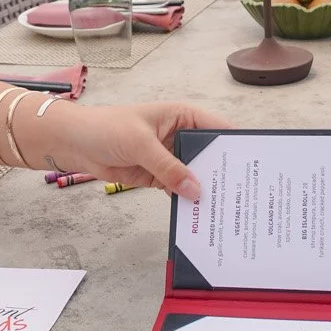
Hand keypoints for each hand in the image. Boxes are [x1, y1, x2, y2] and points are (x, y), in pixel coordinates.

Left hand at [39, 102, 233, 200]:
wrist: (76, 144)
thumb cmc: (107, 129)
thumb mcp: (141, 144)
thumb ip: (168, 168)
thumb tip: (196, 190)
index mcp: (183, 116)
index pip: (218, 129)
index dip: (236, 145)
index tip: (255, 165)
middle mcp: (182, 136)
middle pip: (211, 156)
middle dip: (224, 173)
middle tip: (245, 195)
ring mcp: (171, 158)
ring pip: (196, 175)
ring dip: (206, 190)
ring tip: (227, 209)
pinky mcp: (159, 176)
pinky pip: (179, 189)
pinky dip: (187, 200)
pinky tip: (199, 214)